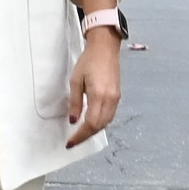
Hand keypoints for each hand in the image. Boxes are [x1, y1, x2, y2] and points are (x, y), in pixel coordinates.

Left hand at [64, 19, 125, 146]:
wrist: (105, 48)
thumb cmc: (89, 61)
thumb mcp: (76, 81)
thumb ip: (75, 102)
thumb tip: (73, 120)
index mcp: (99, 95)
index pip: (90, 124)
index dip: (80, 135)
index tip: (70, 142)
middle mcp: (110, 99)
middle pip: (99, 126)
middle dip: (86, 136)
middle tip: (74, 141)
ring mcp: (116, 98)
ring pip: (106, 122)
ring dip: (93, 131)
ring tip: (81, 134)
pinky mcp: (118, 96)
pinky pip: (110, 115)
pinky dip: (100, 123)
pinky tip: (92, 123)